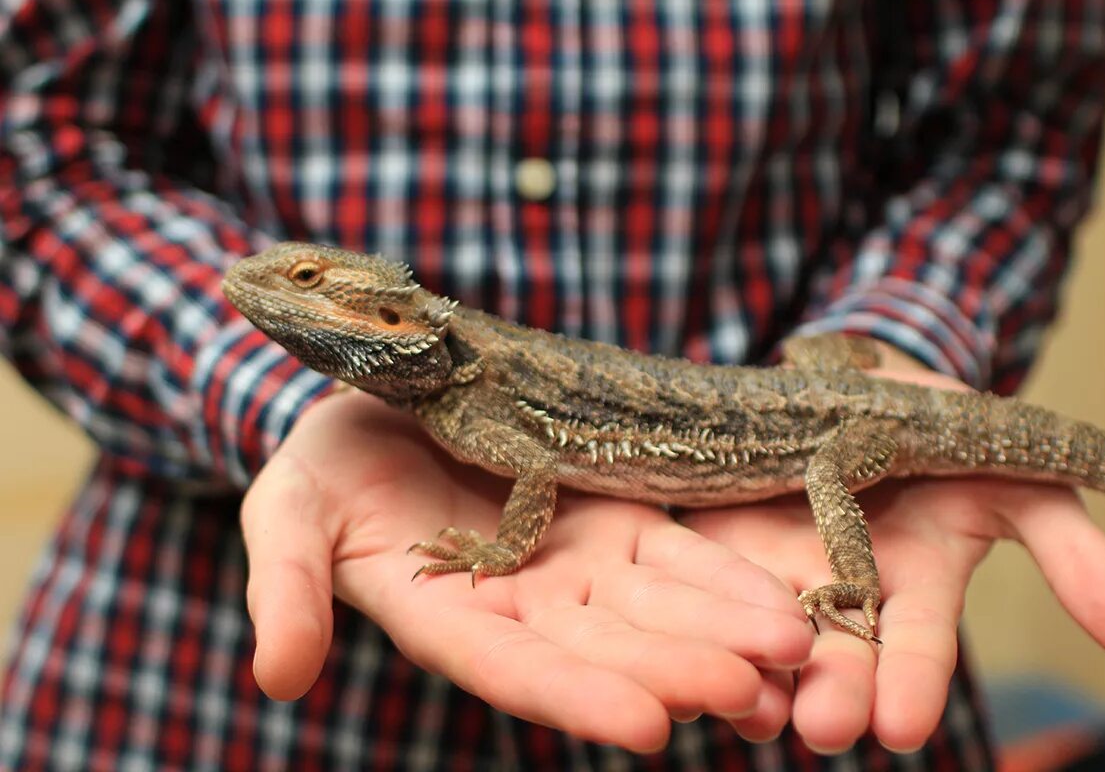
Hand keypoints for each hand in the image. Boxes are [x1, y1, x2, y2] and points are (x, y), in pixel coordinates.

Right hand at [240, 391, 812, 751]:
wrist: (382, 404)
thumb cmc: (323, 464)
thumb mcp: (288, 514)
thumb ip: (288, 589)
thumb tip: (277, 678)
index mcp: (449, 617)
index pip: (516, 670)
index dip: (577, 698)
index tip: (647, 728)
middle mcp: (526, 607)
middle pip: (610, 649)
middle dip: (682, 670)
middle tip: (756, 691)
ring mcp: (579, 565)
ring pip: (662, 608)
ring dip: (727, 633)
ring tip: (798, 652)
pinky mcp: (617, 519)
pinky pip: (681, 554)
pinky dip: (730, 580)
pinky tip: (787, 603)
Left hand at [678, 352, 1104, 753]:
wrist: (860, 381)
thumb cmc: (949, 434)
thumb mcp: (1018, 480)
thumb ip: (1072, 557)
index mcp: (913, 587)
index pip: (916, 649)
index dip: (913, 684)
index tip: (904, 727)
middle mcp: (840, 594)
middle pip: (834, 655)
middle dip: (832, 692)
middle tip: (823, 728)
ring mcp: (772, 569)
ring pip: (761, 633)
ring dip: (760, 671)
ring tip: (755, 705)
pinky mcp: (713, 541)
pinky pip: (698, 581)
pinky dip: (695, 612)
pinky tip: (686, 641)